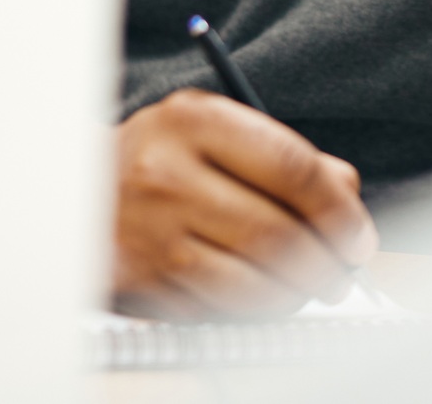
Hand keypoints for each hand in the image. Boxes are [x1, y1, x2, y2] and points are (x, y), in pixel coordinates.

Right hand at [113, 88, 376, 318]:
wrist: (73, 186)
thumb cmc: (164, 157)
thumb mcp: (218, 131)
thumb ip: (288, 158)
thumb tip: (349, 202)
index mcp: (197, 121)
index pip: (293, 168)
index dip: (339, 211)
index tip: (359, 237)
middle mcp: (167, 174)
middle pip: (276, 234)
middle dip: (326, 265)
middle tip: (343, 275)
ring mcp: (150, 232)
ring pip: (250, 283)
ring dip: (294, 295)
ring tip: (307, 287)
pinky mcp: (139, 281)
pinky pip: (217, 309)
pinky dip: (251, 310)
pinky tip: (257, 294)